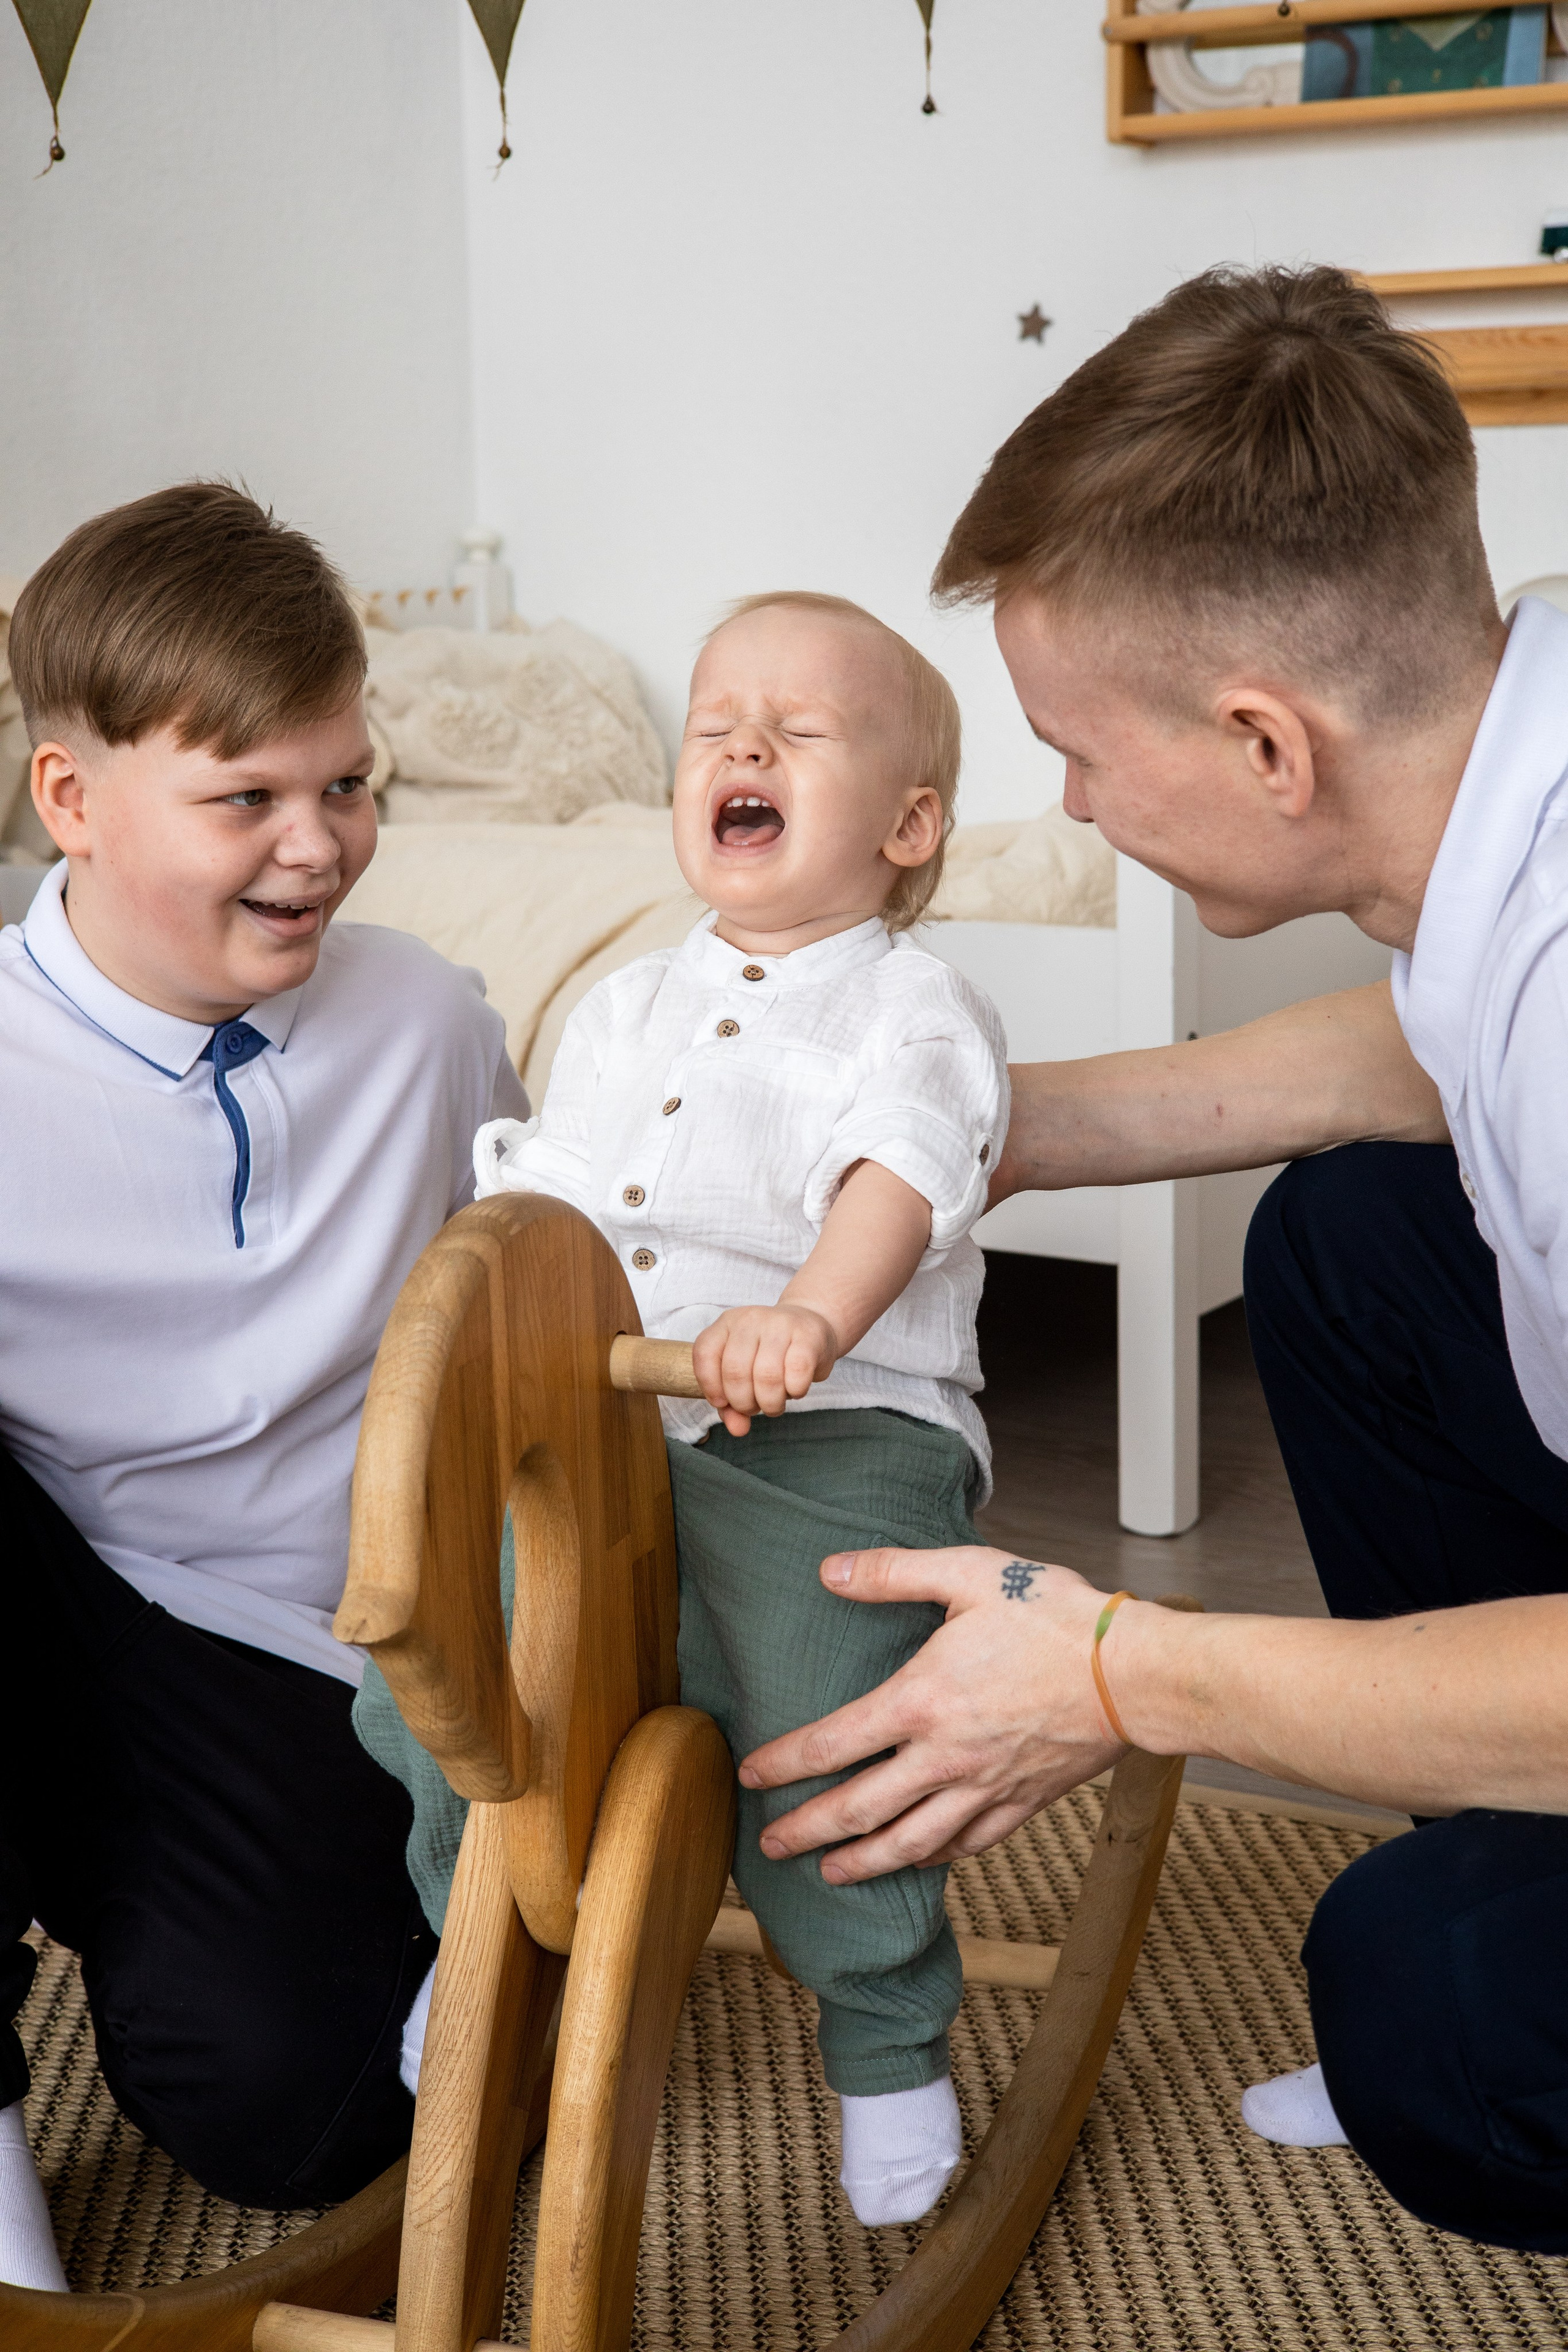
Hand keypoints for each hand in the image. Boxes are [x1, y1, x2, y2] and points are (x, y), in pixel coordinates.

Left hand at [692, 1302, 838, 1436]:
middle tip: (755, 1407)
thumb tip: (737, 1429)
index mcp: (727, 1323)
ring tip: (775, 1404)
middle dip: (743, 1403)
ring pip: (767, 1375)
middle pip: (735, 1371)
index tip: (724, 1403)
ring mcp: (780, 1324)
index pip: (705, 1354)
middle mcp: (750, 1319)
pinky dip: (795, 1391)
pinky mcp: (808, 1335)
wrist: (811, 1327)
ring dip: (770, 1402)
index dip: (711, 1386)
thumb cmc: (771, 1355)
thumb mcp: (743, 1373)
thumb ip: (731, 1403)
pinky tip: (795, 1389)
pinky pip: (797, 1373)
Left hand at [737, 1545, 1130, 1880]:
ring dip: (862, 1862)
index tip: (751, 1775)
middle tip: (769, 1847)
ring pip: (909, 1843)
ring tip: (831, 1873)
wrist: (1135, 1673)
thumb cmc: (1055, 1617)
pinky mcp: (1023, 1802)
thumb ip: (895, 1572)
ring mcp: (984, 1788)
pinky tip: (919, 1860)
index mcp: (921, 1700)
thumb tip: (832, 1570)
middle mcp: (944, 1757)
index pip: (831, 1743)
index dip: (784, 1763)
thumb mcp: (970, 1573)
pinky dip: (934, 1859)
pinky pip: (967, 1844)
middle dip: (806, 1832)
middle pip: (858, 1809)